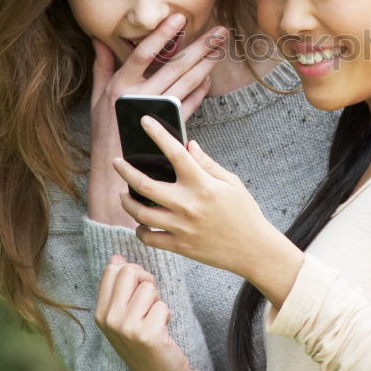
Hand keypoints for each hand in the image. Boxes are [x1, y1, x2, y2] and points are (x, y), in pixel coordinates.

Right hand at [88, 15, 226, 225]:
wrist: (117, 170)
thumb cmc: (105, 130)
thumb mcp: (97, 97)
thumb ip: (101, 66)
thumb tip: (98, 39)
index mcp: (120, 86)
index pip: (143, 54)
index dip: (162, 35)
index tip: (180, 18)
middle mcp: (138, 97)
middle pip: (174, 67)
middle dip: (199, 47)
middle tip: (220, 32)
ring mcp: (156, 114)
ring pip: (186, 84)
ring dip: (206, 66)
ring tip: (221, 50)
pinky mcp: (169, 128)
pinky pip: (189, 106)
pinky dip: (201, 92)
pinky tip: (209, 80)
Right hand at [94, 255, 192, 370]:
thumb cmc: (143, 339)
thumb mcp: (123, 314)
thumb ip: (118, 287)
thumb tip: (117, 258)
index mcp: (100, 312)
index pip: (113, 270)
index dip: (133, 273)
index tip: (137, 290)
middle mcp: (109, 319)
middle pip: (131, 272)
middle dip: (146, 281)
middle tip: (150, 303)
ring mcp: (126, 327)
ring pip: (149, 287)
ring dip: (158, 301)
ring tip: (154, 320)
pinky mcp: (146, 334)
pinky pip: (163, 305)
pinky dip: (166, 315)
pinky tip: (161, 331)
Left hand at [113, 117, 303, 307]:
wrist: (253, 249)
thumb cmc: (244, 213)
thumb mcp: (231, 183)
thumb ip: (207, 164)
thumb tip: (189, 145)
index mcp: (203, 184)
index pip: (175, 153)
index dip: (158, 134)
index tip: (144, 121)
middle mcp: (188, 205)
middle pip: (145, 185)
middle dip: (126, 171)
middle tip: (117, 162)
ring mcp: (182, 227)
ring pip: (141, 213)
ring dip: (126, 201)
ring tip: (122, 194)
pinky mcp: (179, 246)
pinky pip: (149, 238)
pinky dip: (140, 230)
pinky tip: (140, 223)